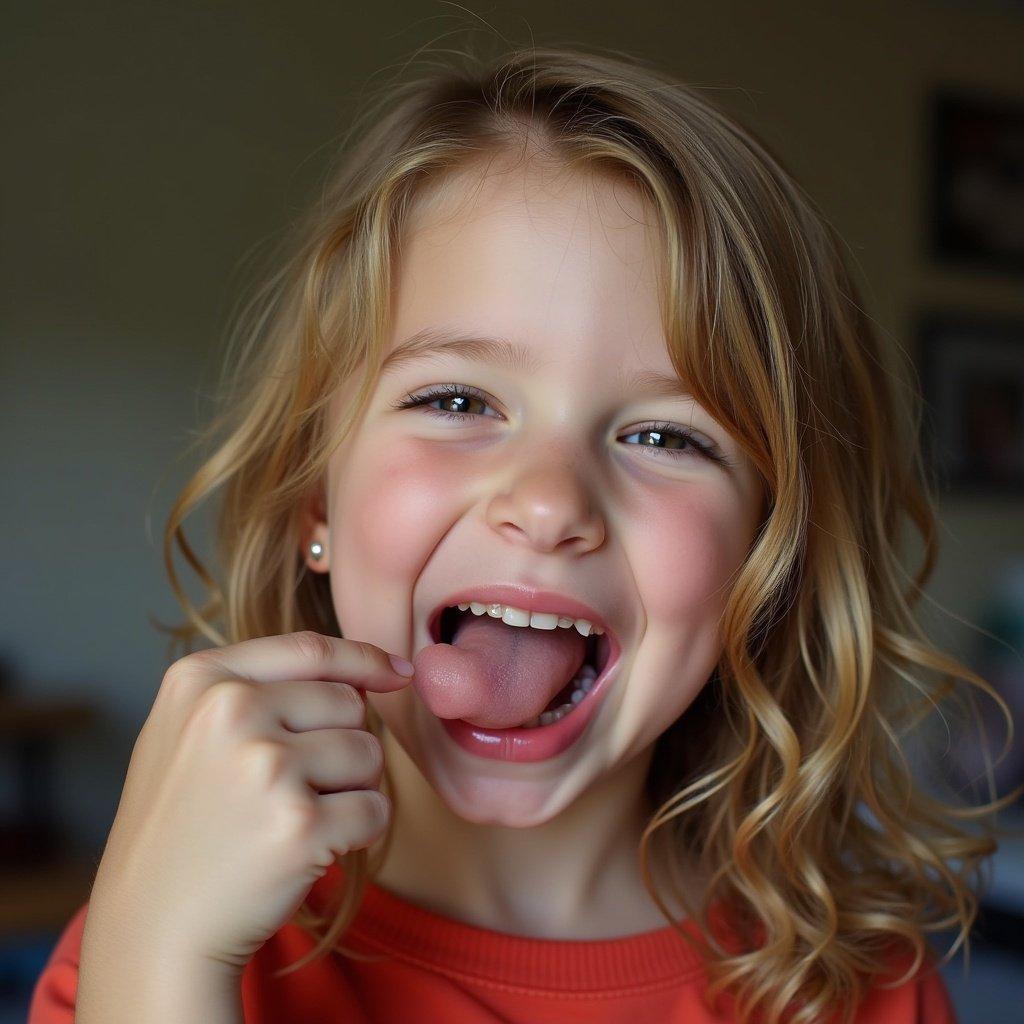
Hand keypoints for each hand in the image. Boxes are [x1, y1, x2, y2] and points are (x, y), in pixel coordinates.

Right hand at [87, 631, 412, 971]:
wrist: (156, 927)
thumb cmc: (185, 823)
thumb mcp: (191, 729)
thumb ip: (266, 686)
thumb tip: (378, 671)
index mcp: (200, 679)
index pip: (310, 649)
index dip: (364, 658)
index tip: (398, 672)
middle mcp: (231, 711)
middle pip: (349, 703)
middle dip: (341, 743)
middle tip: (290, 789)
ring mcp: (265, 766)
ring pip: (369, 753)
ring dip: (351, 789)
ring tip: (292, 818)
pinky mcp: (299, 824)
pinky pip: (375, 809)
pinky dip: (359, 832)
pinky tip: (311, 849)